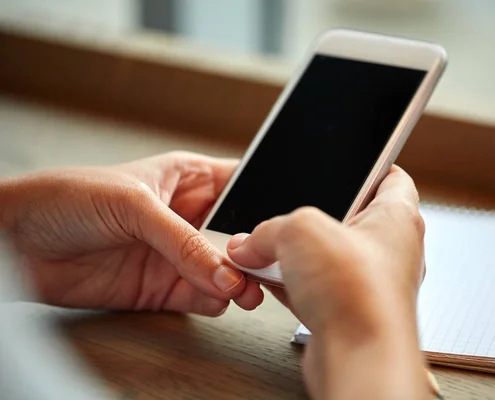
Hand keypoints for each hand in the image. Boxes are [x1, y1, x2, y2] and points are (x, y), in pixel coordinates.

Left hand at [0, 151, 262, 315]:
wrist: (17, 242)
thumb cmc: (67, 198)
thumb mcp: (134, 205)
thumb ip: (183, 240)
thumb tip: (225, 271)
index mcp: (187, 178)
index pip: (240, 185)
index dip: (263, 202)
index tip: (278, 224)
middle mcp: (187, 217)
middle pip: (238, 234)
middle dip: (254, 250)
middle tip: (265, 265)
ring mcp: (175, 254)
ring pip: (224, 270)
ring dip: (238, 281)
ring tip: (244, 289)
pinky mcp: (161, 287)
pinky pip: (201, 297)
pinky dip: (214, 302)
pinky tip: (217, 298)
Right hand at [227, 166, 428, 398]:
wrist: (359, 358)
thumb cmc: (357, 293)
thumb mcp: (299, 231)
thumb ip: (268, 229)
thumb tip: (248, 242)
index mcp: (397, 217)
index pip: (390, 176)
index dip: (368, 165)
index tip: (347, 162)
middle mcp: (390, 250)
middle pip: (350, 217)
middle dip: (314, 215)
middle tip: (290, 210)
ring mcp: (369, 283)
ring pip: (328, 256)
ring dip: (298, 255)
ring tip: (271, 249)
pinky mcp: (349, 311)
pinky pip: (318, 288)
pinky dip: (294, 284)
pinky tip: (270, 281)